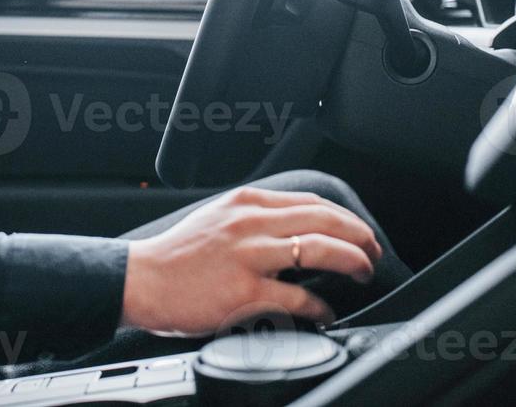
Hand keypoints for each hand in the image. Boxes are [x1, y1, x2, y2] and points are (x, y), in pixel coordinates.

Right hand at [120, 185, 382, 336]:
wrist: (142, 279)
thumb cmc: (177, 255)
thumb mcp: (217, 217)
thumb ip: (254, 218)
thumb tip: (295, 229)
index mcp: (246, 202)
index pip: (311, 202)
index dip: (344, 218)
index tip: (358, 232)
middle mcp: (250, 223)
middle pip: (323, 220)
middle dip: (359, 236)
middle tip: (373, 253)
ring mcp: (248, 256)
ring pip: (318, 249)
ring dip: (351, 261)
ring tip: (363, 273)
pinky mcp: (244, 292)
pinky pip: (297, 296)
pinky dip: (320, 306)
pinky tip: (326, 312)